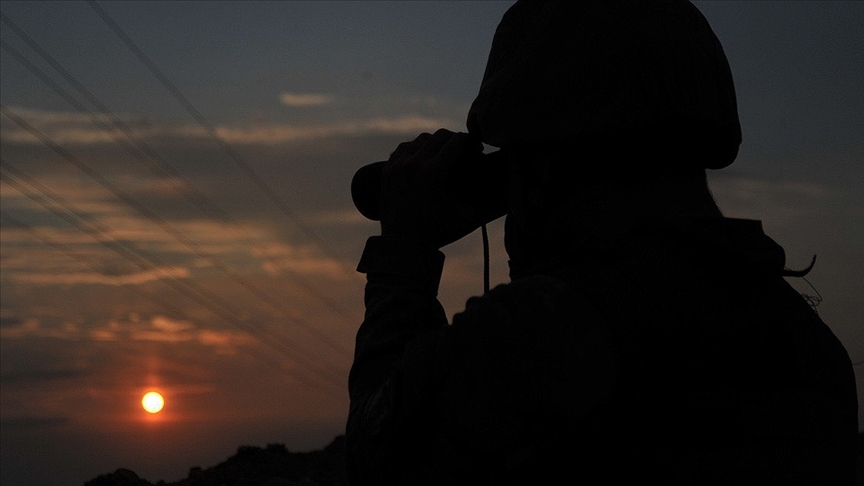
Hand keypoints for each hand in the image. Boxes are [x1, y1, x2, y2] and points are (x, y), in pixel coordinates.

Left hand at [379, 129, 491, 248]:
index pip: (458, 141)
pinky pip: (403, 149)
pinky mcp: (387, 171)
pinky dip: (415, 149)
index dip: (472, 142)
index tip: (477, 149)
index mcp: (435, 172)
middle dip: (455, 140)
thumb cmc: (439, 231)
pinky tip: (422, 158)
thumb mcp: (466, 215)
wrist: (404, 245)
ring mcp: (399, 166)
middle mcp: (415, 164)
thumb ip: (484, 199)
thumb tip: (503, 187)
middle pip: (440, 136)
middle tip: (462, 151)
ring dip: (435, 143)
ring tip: (443, 154)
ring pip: (421, 139)